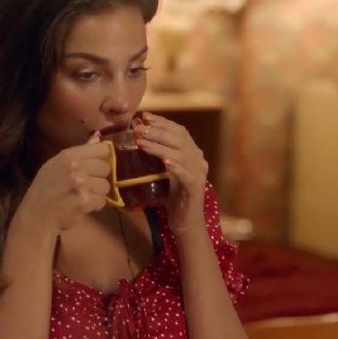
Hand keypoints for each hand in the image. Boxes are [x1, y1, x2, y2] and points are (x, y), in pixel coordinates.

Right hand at [14, 132, 111, 234]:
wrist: (36, 215)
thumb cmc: (45, 188)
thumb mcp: (56, 164)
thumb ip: (79, 153)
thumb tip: (98, 139)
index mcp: (69, 155)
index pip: (102, 150)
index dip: (102, 158)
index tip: (96, 166)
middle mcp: (75, 167)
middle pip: (106, 168)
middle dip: (99, 177)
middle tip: (87, 184)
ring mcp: (81, 185)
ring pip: (106, 186)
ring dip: (98, 192)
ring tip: (84, 195)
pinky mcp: (85, 202)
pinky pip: (102, 201)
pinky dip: (95, 205)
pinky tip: (83, 205)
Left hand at [134, 112, 207, 230]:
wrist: (186, 221)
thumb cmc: (173, 196)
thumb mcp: (164, 172)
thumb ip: (158, 155)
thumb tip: (138, 137)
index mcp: (192, 153)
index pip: (179, 131)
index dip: (162, 122)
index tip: (144, 117)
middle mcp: (198, 160)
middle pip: (180, 139)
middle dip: (157, 131)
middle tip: (138, 128)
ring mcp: (199, 173)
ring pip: (181, 154)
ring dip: (160, 146)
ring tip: (142, 142)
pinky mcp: (196, 188)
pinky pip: (186, 174)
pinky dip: (176, 166)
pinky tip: (165, 161)